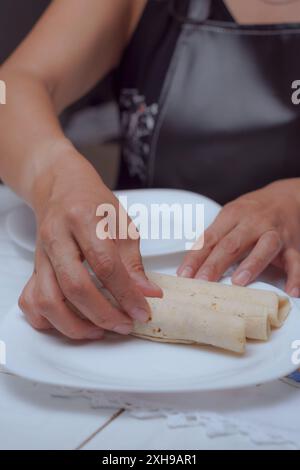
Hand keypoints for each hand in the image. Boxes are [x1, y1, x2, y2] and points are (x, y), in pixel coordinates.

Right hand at [19, 151, 161, 339]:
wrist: (61, 187)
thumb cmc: (93, 202)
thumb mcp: (122, 224)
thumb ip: (133, 262)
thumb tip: (147, 293)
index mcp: (83, 219)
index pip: (105, 264)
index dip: (126, 293)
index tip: (142, 311)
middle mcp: (57, 238)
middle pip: (75, 286)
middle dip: (103, 314)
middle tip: (124, 324)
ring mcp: (41, 255)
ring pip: (47, 300)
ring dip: (74, 325)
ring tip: (99, 330)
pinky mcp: (34, 268)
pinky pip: (30, 302)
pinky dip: (47, 320)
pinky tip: (69, 322)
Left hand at [178, 179, 299, 296]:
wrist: (288, 197)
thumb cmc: (254, 211)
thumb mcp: (231, 216)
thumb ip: (214, 237)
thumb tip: (191, 263)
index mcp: (233, 215)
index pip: (210, 238)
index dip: (196, 257)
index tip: (184, 274)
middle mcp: (254, 223)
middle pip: (232, 244)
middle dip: (215, 264)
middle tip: (202, 281)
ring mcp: (275, 233)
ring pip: (265, 247)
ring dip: (251, 264)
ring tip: (239, 282)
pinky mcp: (293, 246)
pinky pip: (296, 262)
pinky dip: (296, 276)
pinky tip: (291, 290)